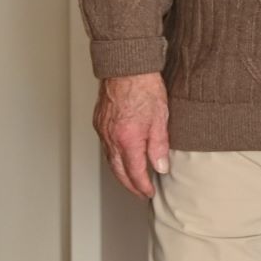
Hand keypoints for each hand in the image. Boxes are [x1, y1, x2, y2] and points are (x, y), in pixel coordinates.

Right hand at [94, 72, 169, 198]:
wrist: (126, 67)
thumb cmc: (144, 87)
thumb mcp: (160, 118)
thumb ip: (159, 146)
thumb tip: (160, 167)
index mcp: (128, 139)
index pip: (134, 172)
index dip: (142, 186)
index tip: (149, 193)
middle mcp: (111, 138)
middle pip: (118, 171)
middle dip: (130, 185)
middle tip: (140, 192)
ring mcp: (103, 130)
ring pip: (110, 160)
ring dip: (121, 173)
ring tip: (132, 180)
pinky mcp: (99, 122)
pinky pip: (105, 147)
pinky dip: (114, 158)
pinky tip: (121, 157)